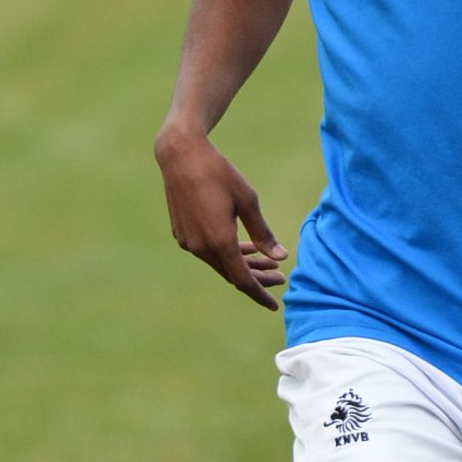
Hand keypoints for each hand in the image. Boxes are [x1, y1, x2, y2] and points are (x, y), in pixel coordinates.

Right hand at [155, 125, 287, 309]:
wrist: (181, 155)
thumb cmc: (219, 173)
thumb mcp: (248, 201)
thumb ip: (263, 233)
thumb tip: (280, 257)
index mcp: (219, 242)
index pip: (243, 280)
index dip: (260, 293)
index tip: (275, 305)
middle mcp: (200, 247)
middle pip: (232, 273)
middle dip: (257, 279)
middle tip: (281, 278)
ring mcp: (188, 241)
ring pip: (220, 263)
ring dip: (244, 265)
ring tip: (269, 262)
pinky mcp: (182, 233)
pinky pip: (209, 252)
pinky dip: (228, 253)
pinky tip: (245, 248)